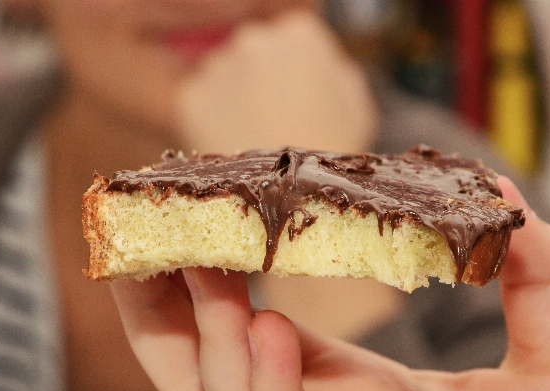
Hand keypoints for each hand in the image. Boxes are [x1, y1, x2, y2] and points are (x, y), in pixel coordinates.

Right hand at [111, 178, 549, 390]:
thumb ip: (542, 277)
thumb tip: (502, 191)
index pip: (257, 324)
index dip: (220, 272)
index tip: (202, 204)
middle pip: (207, 368)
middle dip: (162, 306)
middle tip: (142, 227)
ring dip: (210, 338)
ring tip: (205, 266)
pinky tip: (267, 334)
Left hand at [176, 9, 377, 153]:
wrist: (290, 196)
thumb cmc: (332, 156)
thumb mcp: (358, 107)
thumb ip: (336, 70)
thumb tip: (319, 64)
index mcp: (300, 34)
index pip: (292, 38)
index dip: (297, 71)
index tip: (300, 98)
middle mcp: (255, 39)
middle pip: (254, 52)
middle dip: (262, 78)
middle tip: (276, 120)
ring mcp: (218, 66)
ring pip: (223, 78)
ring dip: (234, 100)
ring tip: (255, 138)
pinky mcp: (190, 97)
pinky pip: (200, 106)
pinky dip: (211, 124)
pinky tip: (234, 146)